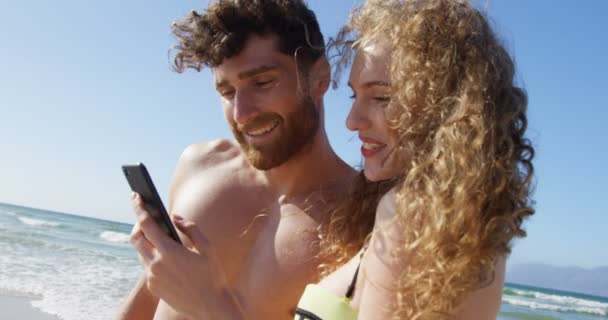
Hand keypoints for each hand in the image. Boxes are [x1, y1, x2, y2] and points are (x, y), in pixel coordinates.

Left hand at [129, 193, 242, 318]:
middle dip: (138, 225)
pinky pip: (147, 267)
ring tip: (160, 237)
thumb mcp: (207, 247)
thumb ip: (190, 228)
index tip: (135, 195)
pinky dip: (153, 257)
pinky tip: (167, 258)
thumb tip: (174, 218)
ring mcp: (152, 277)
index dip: (139, 207)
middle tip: (147, 218)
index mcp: (169, 251)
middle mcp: (156, 264)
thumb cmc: (212, 275)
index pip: (146, 224)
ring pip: (140, 252)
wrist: (210, 306)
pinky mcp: (153, 286)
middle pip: (135, 238)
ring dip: (147, 242)